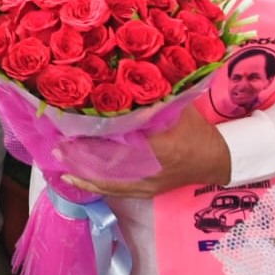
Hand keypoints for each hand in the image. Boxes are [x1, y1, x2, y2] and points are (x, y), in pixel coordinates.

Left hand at [62, 109, 232, 198]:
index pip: (120, 146)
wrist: (217, 161)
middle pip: (108, 166)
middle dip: (81, 157)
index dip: (94, 141)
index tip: (73, 131)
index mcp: (159, 148)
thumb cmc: (197, 131)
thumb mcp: (179, 109)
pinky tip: (77, 177)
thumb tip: (124, 84)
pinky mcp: (146, 191)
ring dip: (83, 172)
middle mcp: (150, 170)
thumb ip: (154, 100)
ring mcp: (147, 184)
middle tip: (57, 146)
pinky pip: (115, 190)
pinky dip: (95, 184)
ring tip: (60, 162)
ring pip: (108, 181)